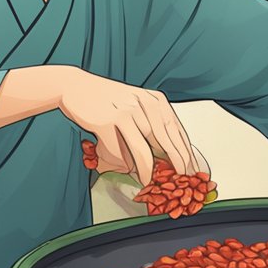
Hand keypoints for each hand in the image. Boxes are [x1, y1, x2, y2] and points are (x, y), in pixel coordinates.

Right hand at [57, 67, 195, 186]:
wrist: (75, 86)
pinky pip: (118, 151)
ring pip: (142, 150)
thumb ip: (151, 123)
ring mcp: (124, 113)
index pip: (176, 130)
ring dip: (147, 170)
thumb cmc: (108, 99)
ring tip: (149, 181)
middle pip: (165, 141)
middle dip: (176, 163)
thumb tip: (167, 154)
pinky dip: (122, 163)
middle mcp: (142, 104)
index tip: (193, 168)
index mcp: (154, 99)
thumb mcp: (136, 103)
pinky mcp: (106, 122)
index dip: (186, 152)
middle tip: (180, 180)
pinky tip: (125, 168)